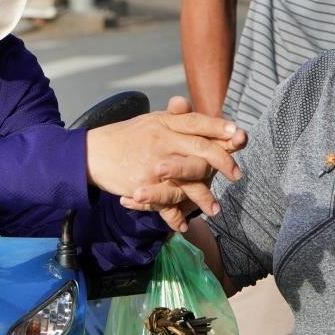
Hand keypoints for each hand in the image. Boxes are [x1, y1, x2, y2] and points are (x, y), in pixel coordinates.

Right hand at [86, 97, 245, 222]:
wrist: (93, 153)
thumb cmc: (127, 136)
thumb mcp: (152, 121)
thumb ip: (177, 118)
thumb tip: (197, 108)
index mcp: (166, 124)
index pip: (199, 123)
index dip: (220, 128)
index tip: (240, 135)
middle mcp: (162, 142)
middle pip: (199, 150)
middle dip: (222, 162)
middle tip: (237, 175)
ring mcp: (153, 165)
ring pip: (185, 181)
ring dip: (202, 197)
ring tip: (215, 210)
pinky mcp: (142, 186)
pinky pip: (162, 203)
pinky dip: (173, 217)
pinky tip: (184, 226)